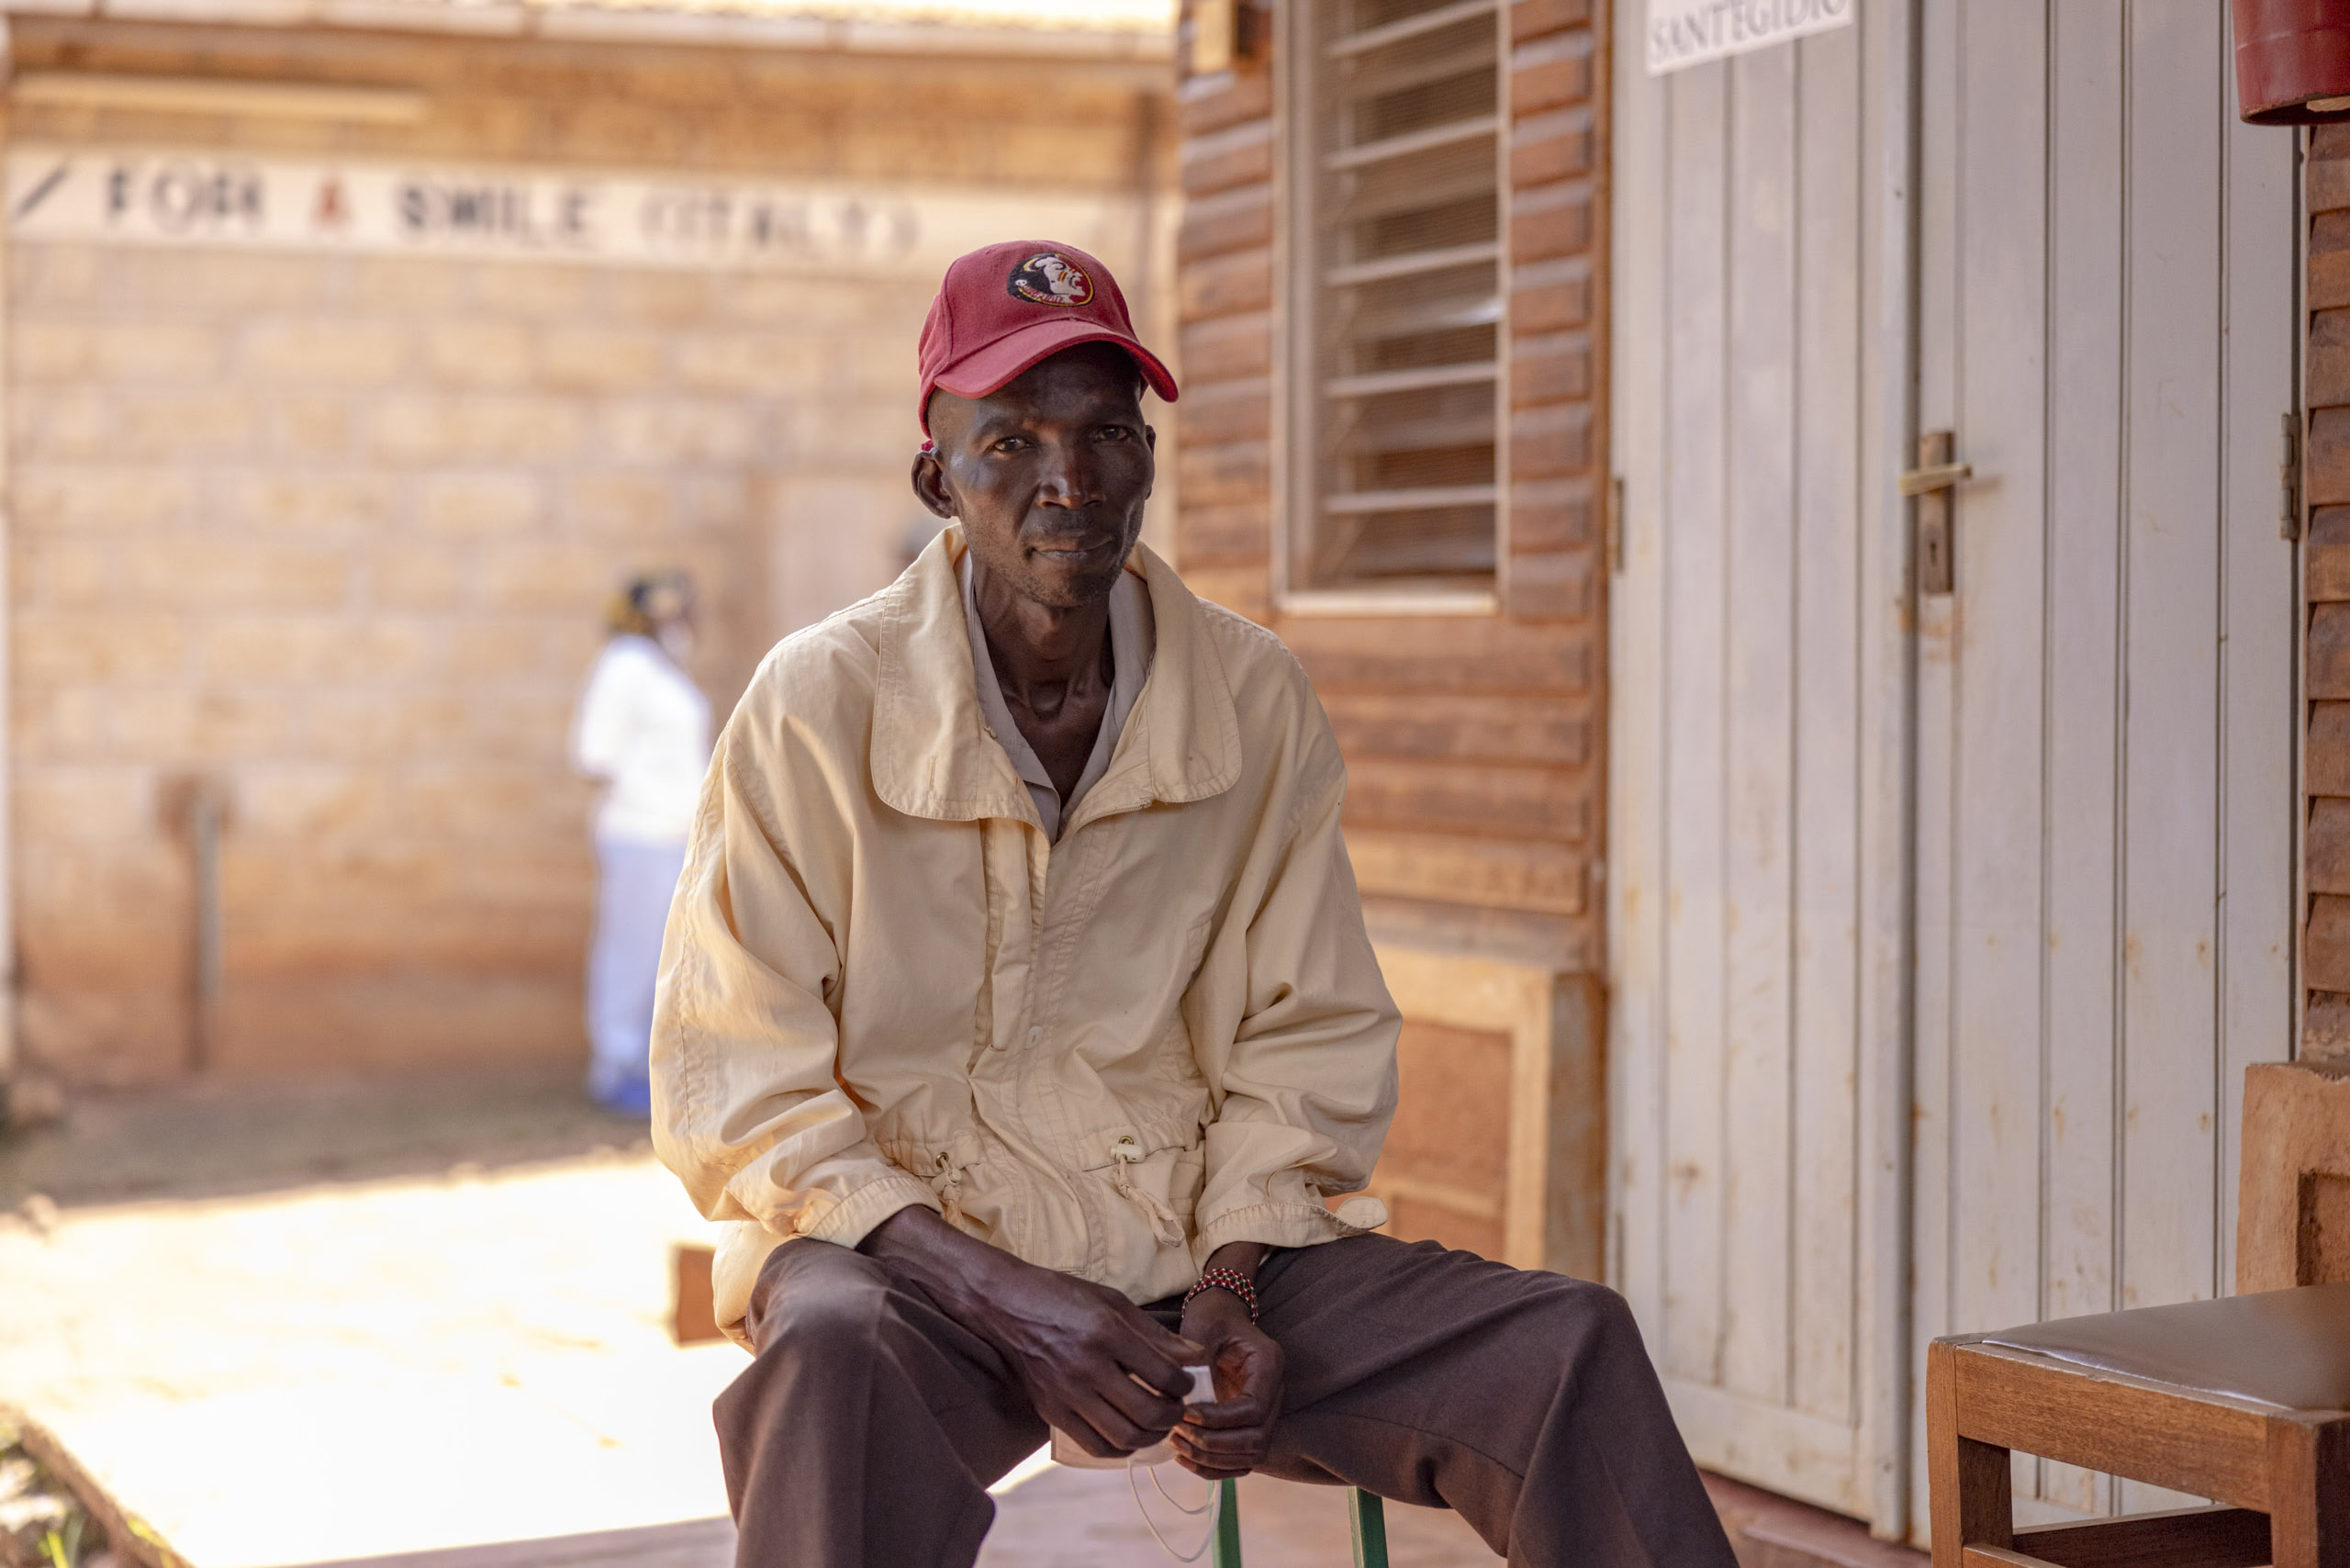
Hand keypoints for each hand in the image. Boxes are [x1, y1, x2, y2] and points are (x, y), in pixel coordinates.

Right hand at [859, 1206, 1200, 1458]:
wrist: (1006, 1306)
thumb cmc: (1062, 1297)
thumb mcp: (1113, 1302)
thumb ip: (1155, 1334)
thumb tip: (1195, 1356)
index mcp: (1106, 1333)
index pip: (1163, 1374)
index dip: (1184, 1385)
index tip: (1185, 1383)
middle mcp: (1087, 1366)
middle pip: (1148, 1411)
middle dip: (1174, 1415)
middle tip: (1178, 1408)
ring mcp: (1067, 1393)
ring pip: (1124, 1436)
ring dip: (1151, 1436)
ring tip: (1158, 1423)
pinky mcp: (1051, 1411)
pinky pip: (1094, 1445)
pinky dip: (1120, 1448)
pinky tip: (1129, 1434)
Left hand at [1170, 1249, 1282, 1479]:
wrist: (1219, 1316)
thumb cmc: (1211, 1319)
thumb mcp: (1203, 1332)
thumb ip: (1198, 1366)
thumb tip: (1186, 1405)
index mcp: (1269, 1364)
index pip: (1254, 1409)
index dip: (1220, 1420)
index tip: (1186, 1415)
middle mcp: (1274, 1391)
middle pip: (1257, 1438)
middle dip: (1215, 1444)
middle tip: (1178, 1433)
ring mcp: (1266, 1410)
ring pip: (1251, 1454)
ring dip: (1213, 1458)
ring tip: (1177, 1444)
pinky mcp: (1250, 1425)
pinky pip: (1241, 1459)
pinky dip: (1215, 1467)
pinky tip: (1186, 1458)